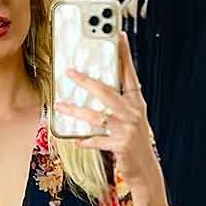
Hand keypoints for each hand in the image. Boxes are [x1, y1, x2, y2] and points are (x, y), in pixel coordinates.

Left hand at [55, 33, 161, 193]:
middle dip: (86, 81)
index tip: (118, 36)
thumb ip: (118, 104)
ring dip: (75, 111)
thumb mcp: (132, 120)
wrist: (144, 170)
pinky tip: (77, 138)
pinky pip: (97, 140)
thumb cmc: (134, 143)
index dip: (124, 55)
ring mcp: (126, 129)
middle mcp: (133, 113)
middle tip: (69, 72)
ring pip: (96, 116)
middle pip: (106, 92)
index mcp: (136, 103)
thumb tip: (97, 89)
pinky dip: (86, 139)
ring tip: (60, 106)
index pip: (130, 74)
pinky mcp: (120, 145)